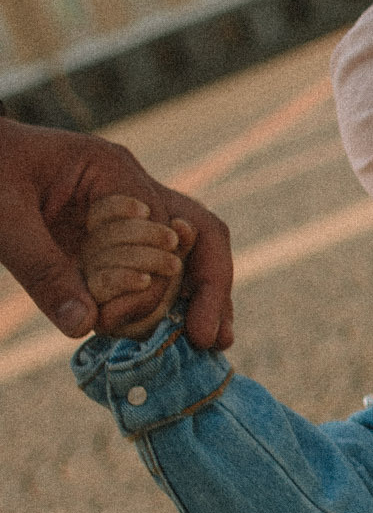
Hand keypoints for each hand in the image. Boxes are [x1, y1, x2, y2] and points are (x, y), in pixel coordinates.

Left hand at [0, 117, 233, 346]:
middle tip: (211, 338)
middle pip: (198, 233)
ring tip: (210, 340)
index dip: (150, 285)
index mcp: (114, 172)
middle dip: (212, 287)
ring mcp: (128, 210)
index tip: (117, 324)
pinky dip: (167, 297)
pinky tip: (168, 331)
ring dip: (201, 294)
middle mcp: (134, 189)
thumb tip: (83, 327)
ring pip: (188, 248)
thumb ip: (43, 271)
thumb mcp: (6, 219)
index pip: (160, 232)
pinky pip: (155, 262)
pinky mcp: (112, 233)